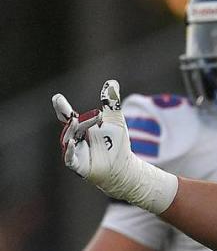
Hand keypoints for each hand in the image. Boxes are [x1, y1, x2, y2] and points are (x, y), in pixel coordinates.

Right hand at [52, 80, 177, 213]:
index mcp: (81, 127)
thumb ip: (111, 102)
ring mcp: (75, 152)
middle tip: (73, 113)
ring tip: (75, 121)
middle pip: (70, 126)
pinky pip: (70, 158)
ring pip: (69, 139)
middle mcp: (75, 138)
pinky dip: (69, 151)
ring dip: (72, 131)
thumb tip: (112, 82)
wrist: (124, 167)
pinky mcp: (79, 166)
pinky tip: (71, 143)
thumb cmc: (118, 144)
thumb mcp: (115, 120)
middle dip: (71, 119)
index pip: (68, 115)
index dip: (62, 108)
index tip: (57, 98)